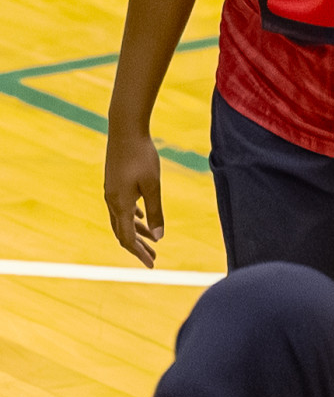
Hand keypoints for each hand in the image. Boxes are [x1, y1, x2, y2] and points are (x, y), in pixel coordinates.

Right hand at [104, 132, 163, 267]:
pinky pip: (122, 208)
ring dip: (137, 232)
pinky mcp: (114, 184)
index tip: (151, 264)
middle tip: (153, 260)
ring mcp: (111, 192)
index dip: (139, 253)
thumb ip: (156, 212)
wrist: (125, 131)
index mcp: (120, 205)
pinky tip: (142, 218)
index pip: (128, 238)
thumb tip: (159, 237)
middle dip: (138, 247)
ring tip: (153, 242)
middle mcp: (112, 201)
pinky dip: (132, 218)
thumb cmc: (142, 157)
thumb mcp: (153, 186)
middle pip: (123, 233)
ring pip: (123, 220)